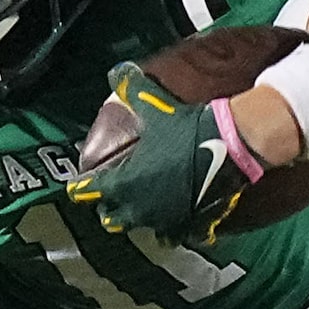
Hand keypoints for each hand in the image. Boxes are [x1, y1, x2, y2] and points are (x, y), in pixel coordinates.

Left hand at [66, 61, 261, 241]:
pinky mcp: (189, 226)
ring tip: (141, 208)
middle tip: (112, 195)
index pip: (89, 192)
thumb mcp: (154, 107)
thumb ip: (131, 89)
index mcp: (124, 182)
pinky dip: (171, 229)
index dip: (82, 188)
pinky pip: (174, 236)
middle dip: (109, 207)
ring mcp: (165, 220)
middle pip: (112, 218)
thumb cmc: (185, 129)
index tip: (78, 186)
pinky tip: (173, 220)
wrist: (229, 146)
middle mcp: (140, 207)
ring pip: (142, 229)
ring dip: (139, 219)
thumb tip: (115, 72)